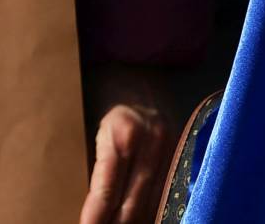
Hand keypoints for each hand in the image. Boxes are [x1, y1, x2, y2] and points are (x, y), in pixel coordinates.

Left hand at [79, 66, 175, 223]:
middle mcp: (150, 141)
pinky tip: (140, 219)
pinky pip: (165, 188)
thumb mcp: (86, 121)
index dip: (94, 220)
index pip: (106, 193)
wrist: (135, 58)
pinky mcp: (178, 146)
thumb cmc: (98, 88)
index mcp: (121, 133)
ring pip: (152, 202)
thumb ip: (90, 161)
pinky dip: (152, 209)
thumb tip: (86, 202)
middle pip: (133, 205)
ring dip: (136, 221)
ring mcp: (168, 144)